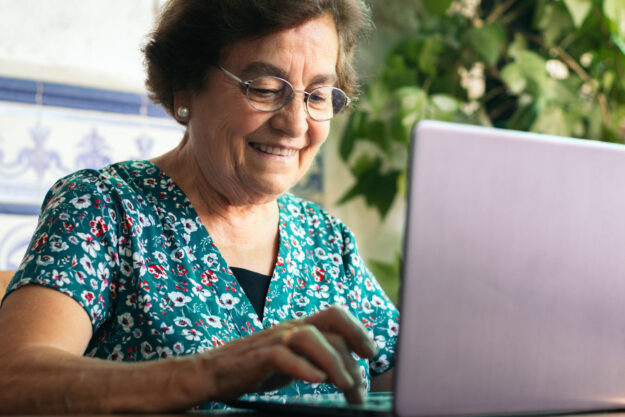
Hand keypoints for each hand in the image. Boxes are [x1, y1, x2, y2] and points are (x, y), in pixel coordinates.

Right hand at [200, 305, 377, 403]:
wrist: (212, 372)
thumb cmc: (257, 368)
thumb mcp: (294, 360)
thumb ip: (318, 360)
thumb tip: (351, 376)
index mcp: (301, 327)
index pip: (335, 315)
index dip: (357, 330)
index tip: (371, 354)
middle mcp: (290, 328)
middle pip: (330, 326)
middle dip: (351, 357)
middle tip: (359, 388)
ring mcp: (273, 340)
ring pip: (309, 337)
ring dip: (332, 360)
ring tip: (345, 386)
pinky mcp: (257, 356)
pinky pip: (282, 356)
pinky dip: (302, 367)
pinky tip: (317, 380)